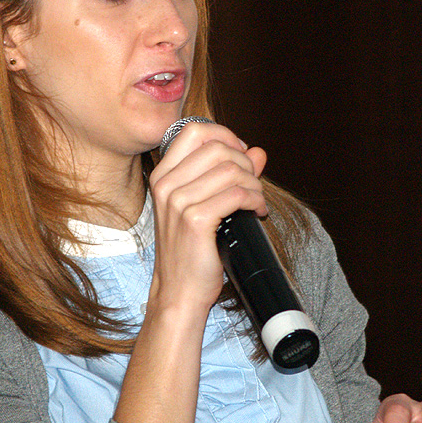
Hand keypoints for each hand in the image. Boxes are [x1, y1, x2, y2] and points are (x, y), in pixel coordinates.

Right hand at [147, 121, 267, 313]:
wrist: (179, 291)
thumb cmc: (192, 250)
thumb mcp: (205, 204)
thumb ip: (230, 174)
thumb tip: (258, 152)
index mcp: (163, 175)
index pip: (195, 131)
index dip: (225, 136)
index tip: (241, 154)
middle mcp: (166, 184)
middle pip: (218, 148)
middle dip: (245, 163)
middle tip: (253, 185)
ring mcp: (178, 202)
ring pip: (232, 170)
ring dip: (254, 184)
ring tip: (256, 201)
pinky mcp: (195, 220)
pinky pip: (238, 194)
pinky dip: (256, 200)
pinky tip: (257, 212)